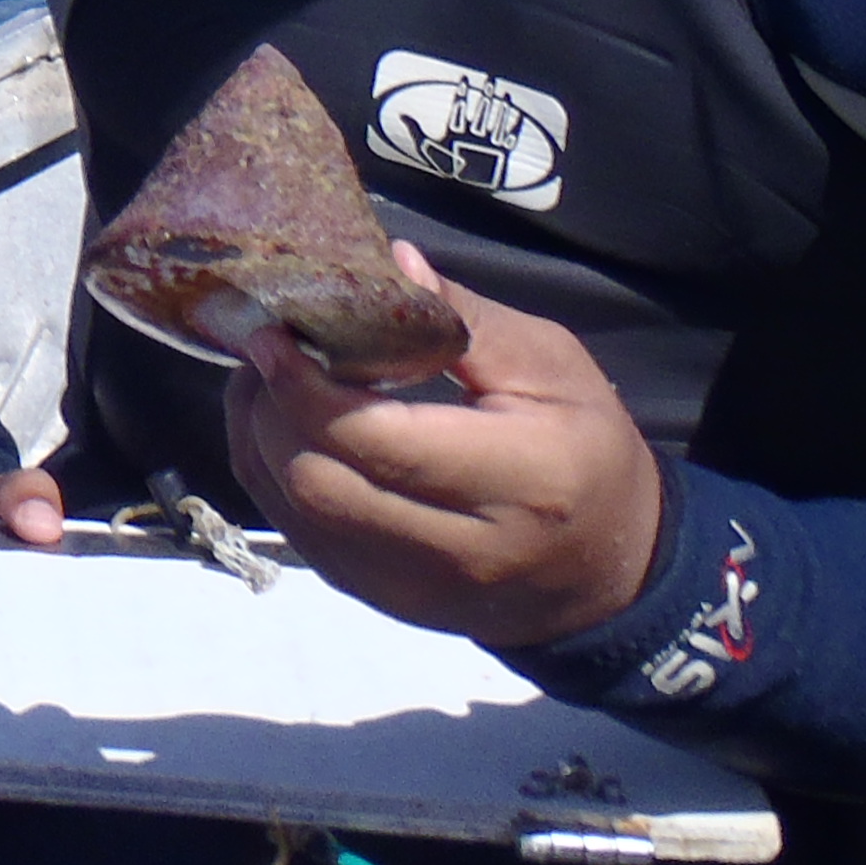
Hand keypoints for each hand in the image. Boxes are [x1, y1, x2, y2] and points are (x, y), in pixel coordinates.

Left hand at [221, 249, 664, 645]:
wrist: (606, 573)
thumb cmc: (585, 450)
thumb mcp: (553, 366)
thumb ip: (466, 319)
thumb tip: (390, 262)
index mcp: (520, 479)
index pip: (376, 440)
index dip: (305, 386)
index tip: (277, 332)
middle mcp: (461, 550)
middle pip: (318, 482)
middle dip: (272, 407)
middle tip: (270, 347)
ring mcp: (413, 589)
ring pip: (293, 512)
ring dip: (259, 437)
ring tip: (269, 379)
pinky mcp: (381, 602)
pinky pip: (297, 534)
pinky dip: (273, 475)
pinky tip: (284, 427)